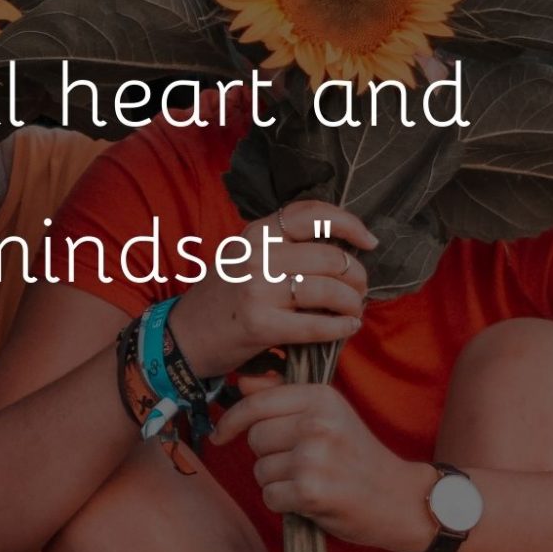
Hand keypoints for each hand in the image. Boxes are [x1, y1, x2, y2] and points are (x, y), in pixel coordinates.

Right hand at [172, 199, 375, 377]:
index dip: (348, 223)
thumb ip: (282, 247)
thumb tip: (341, 248)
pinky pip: (316, 325)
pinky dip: (340, 328)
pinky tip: (347, 328)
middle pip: (329, 257)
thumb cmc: (224, 298)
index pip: (310, 214)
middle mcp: (256, 256)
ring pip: (328, 290)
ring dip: (352, 303)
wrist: (183, 337)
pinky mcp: (259, 325)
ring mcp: (256, 290)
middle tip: (360, 289)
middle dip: (356, 275)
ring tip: (355, 310)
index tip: (368, 240)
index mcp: (255, 234)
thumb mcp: (245, 257)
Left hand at [210, 373, 435, 551]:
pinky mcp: (311, 491)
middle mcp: (317, 422)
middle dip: (266, 454)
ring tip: (309, 480)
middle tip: (298, 462)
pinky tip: (309, 500)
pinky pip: (269, 496)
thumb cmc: (357, 456)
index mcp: (321, 397)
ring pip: (259, 469)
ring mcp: (314, 457)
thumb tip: (241, 381)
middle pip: (254, 437)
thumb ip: (284, 397)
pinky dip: (283, 503)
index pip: (255, 402)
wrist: (398, 498)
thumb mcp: (328, 414)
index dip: (232, 420)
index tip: (221, 435)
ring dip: (276, 481)